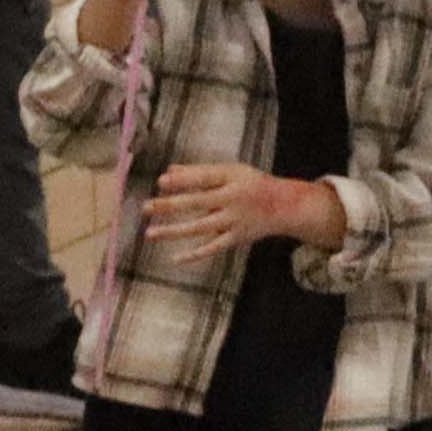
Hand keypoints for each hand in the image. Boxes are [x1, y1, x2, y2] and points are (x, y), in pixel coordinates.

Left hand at [149, 163, 343, 261]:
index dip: (183, 179)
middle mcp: (233, 199)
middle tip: (146, 207)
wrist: (285, 206)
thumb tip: (169, 171)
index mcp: (231, 178)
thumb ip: (199, 172)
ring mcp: (234, 221)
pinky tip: (175, 258)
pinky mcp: (236, 238)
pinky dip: (195, 254)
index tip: (161, 182)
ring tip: (149, 234)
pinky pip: (213, 247)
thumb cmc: (251, 184)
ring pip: (200, 227)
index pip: (204, 177)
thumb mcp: (231, 172)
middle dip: (170, 205)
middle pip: (197, 202)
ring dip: (174, 231)